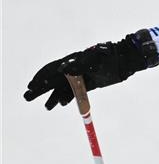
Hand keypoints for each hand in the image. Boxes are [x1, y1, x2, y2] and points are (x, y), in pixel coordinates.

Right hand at [23, 30, 158, 109]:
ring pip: (64, 88)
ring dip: (54, 97)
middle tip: (28, 97)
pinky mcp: (90, 84)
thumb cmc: (109, 56)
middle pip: (55, 80)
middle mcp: (75, 69)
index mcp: (73, 60)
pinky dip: (68, 98)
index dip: (40, 77)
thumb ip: (78, 65)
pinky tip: (62, 103)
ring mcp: (82, 77)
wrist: (125, 60)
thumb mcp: (93, 59)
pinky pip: (76, 92)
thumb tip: (62, 69)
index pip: (52, 69)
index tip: (30, 86)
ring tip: (47, 107)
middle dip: (41, 89)